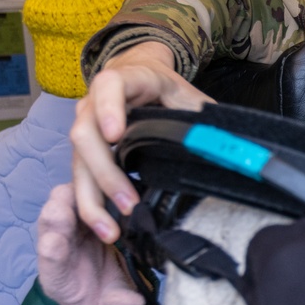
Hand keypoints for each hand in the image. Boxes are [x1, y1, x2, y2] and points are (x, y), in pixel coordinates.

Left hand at [37, 183, 146, 304]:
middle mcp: (61, 250)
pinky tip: (111, 185)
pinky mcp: (91, 218)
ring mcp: (74, 232)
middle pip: (50, 226)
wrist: (112, 300)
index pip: (50, 263)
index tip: (56, 244)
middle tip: (70, 203)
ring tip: (93, 187)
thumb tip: (130, 300)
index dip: (52, 252)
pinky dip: (96, 190)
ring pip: (65, 205)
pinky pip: (88, 198)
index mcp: (61, 279)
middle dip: (58, 214)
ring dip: (76, 195)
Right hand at [71, 41, 212, 242]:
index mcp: (120, 81)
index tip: (116, 135)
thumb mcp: (186, 93)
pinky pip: (80, 178)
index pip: (109, 88)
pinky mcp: (84, 152)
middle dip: (106, 174)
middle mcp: (92, 104)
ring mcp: (84, 128)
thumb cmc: (164, 87)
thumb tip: (227, 144)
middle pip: (86, 136)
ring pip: (77, 163)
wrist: (138, 73)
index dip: (109, 109)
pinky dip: (91, 205)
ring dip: (92, 200)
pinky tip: (106, 227)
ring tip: (111, 230)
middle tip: (129, 204)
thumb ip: (202, 114)